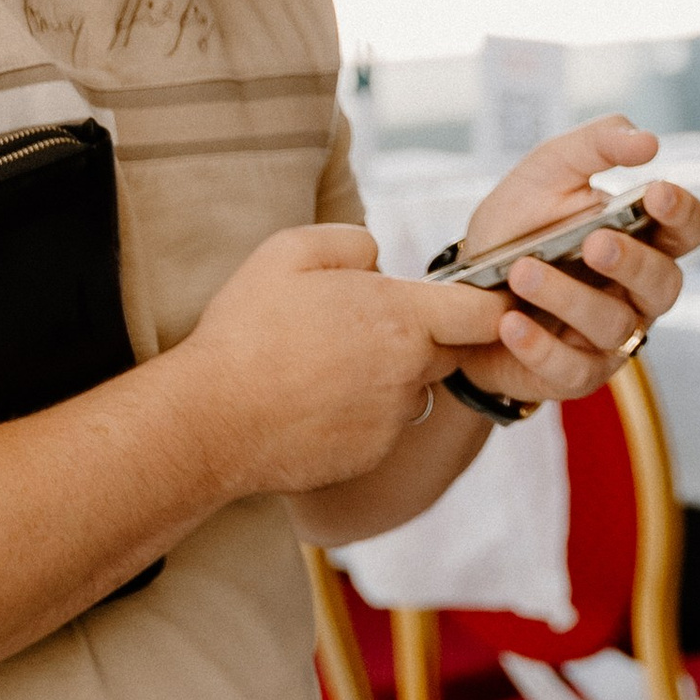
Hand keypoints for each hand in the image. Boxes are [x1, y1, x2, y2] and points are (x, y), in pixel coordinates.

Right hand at [179, 222, 508, 500]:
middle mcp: (409, 372)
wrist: (210, 419)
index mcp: (401, 317)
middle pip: (449, 350)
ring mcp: (391, 420)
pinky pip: (380, 427)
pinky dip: (358, 415)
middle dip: (425, 335)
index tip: (479, 298)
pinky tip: (311, 402)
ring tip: (322, 366)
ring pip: (410, 390)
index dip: (489, 302)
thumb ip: (353, 243)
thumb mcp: (290, 251)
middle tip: (364, 326)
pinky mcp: (370, 456)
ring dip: (386, 377)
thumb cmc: (247, 331)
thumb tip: (377, 261)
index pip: (484, 312)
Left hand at [450, 113, 699, 414]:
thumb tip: (649, 141)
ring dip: (568, 297)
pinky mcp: (576, 374)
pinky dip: (540, 347)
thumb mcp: (547, 171)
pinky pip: (573, 369)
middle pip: (665, 284)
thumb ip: (596, 145)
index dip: (683, 213)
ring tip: (523, 271)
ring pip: (614, 325)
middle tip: (593, 242)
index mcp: (643, 237)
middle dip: (632, 262)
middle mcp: (636, 290)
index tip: (655, 192)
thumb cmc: (518, 225)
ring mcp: (610, 337)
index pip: (689, 229)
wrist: (457, 288)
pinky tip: (510, 322)